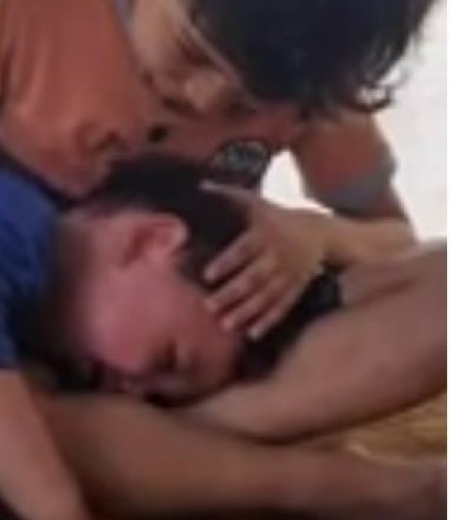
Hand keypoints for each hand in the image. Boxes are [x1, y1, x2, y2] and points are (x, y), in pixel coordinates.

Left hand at [203, 189, 327, 338]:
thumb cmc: (277, 217)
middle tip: (208, 307)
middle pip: (254, 277)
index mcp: (265, 233)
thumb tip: (199, 185)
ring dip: (247, 312)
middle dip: (232, 293)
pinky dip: (269, 321)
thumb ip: (229, 194)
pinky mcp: (297, 289)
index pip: (244, 249)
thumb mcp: (257, 203)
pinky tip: (253, 334)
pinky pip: (284, 307)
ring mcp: (289, 274)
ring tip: (226, 325)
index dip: (227, 262)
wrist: (320, 232)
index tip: (207, 276)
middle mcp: (278, 255)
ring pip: (267, 296)